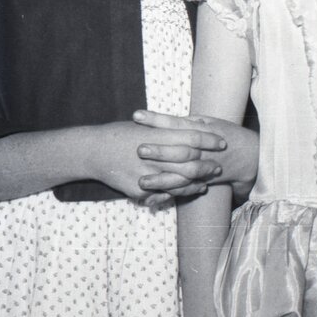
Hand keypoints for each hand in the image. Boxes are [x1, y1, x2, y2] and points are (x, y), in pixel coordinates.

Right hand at [85, 120, 224, 201]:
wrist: (94, 151)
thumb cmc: (120, 134)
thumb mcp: (144, 125)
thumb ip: (168, 127)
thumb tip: (194, 123)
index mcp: (157, 135)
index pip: (191, 137)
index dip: (209, 140)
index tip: (222, 141)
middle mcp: (154, 155)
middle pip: (190, 162)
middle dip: (207, 164)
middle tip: (219, 164)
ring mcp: (147, 174)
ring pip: (181, 181)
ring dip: (198, 181)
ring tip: (209, 180)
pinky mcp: (140, 189)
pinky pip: (167, 193)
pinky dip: (182, 191)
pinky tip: (192, 189)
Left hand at [134, 110, 258, 204]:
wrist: (249, 156)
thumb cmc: (225, 133)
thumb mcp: (210, 121)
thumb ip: (188, 121)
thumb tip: (164, 120)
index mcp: (202, 130)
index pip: (176, 124)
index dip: (157, 119)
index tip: (137, 116)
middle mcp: (202, 150)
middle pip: (180, 151)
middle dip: (160, 151)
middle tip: (139, 149)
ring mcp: (203, 168)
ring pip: (182, 175)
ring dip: (161, 180)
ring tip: (141, 182)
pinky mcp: (202, 182)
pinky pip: (185, 190)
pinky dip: (168, 195)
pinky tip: (150, 198)